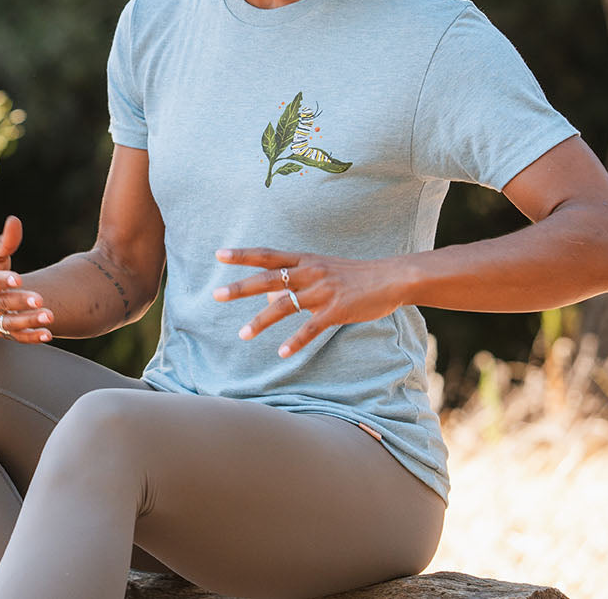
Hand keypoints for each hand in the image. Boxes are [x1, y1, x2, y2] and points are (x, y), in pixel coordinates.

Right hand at [0, 216, 52, 341]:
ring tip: (50, 316)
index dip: (1, 281)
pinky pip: (17, 338)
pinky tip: (48, 333)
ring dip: (29, 321)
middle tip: (40, 299)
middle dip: (19, 302)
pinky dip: (32, 338)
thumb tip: (14, 220)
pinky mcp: (3, 333)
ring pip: (9, 325)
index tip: (19, 278)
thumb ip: (6, 240)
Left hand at [212, 248, 408, 357]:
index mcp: (304, 259)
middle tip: (216, 295)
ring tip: (242, 334)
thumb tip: (269, 297)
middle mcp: (309, 272)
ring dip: (261, 321)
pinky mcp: (336, 310)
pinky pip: (310, 328)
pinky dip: (295, 341)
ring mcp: (322, 291)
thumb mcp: (322, 269)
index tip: (218, 254)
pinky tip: (281, 353)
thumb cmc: (353, 274)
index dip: (242, 254)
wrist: (391, 277)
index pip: (267, 255)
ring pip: (284, 306)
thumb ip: (295, 280)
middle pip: (268, 279)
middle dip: (240, 288)